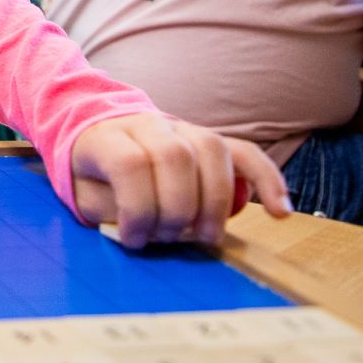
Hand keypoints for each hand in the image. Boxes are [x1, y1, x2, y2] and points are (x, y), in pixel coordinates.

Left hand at [70, 113, 291, 247]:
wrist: (97, 134)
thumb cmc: (91, 174)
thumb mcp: (82, 195)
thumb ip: (108, 209)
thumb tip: (143, 229)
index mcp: (107, 135)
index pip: (131, 163)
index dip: (137, 209)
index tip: (134, 239)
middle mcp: (147, 123)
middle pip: (175, 156)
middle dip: (178, 209)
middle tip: (170, 239)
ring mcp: (180, 127)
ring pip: (212, 150)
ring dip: (214, 202)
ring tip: (206, 236)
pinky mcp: (207, 139)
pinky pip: (244, 152)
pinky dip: (267, 180)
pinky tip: (280, 211)